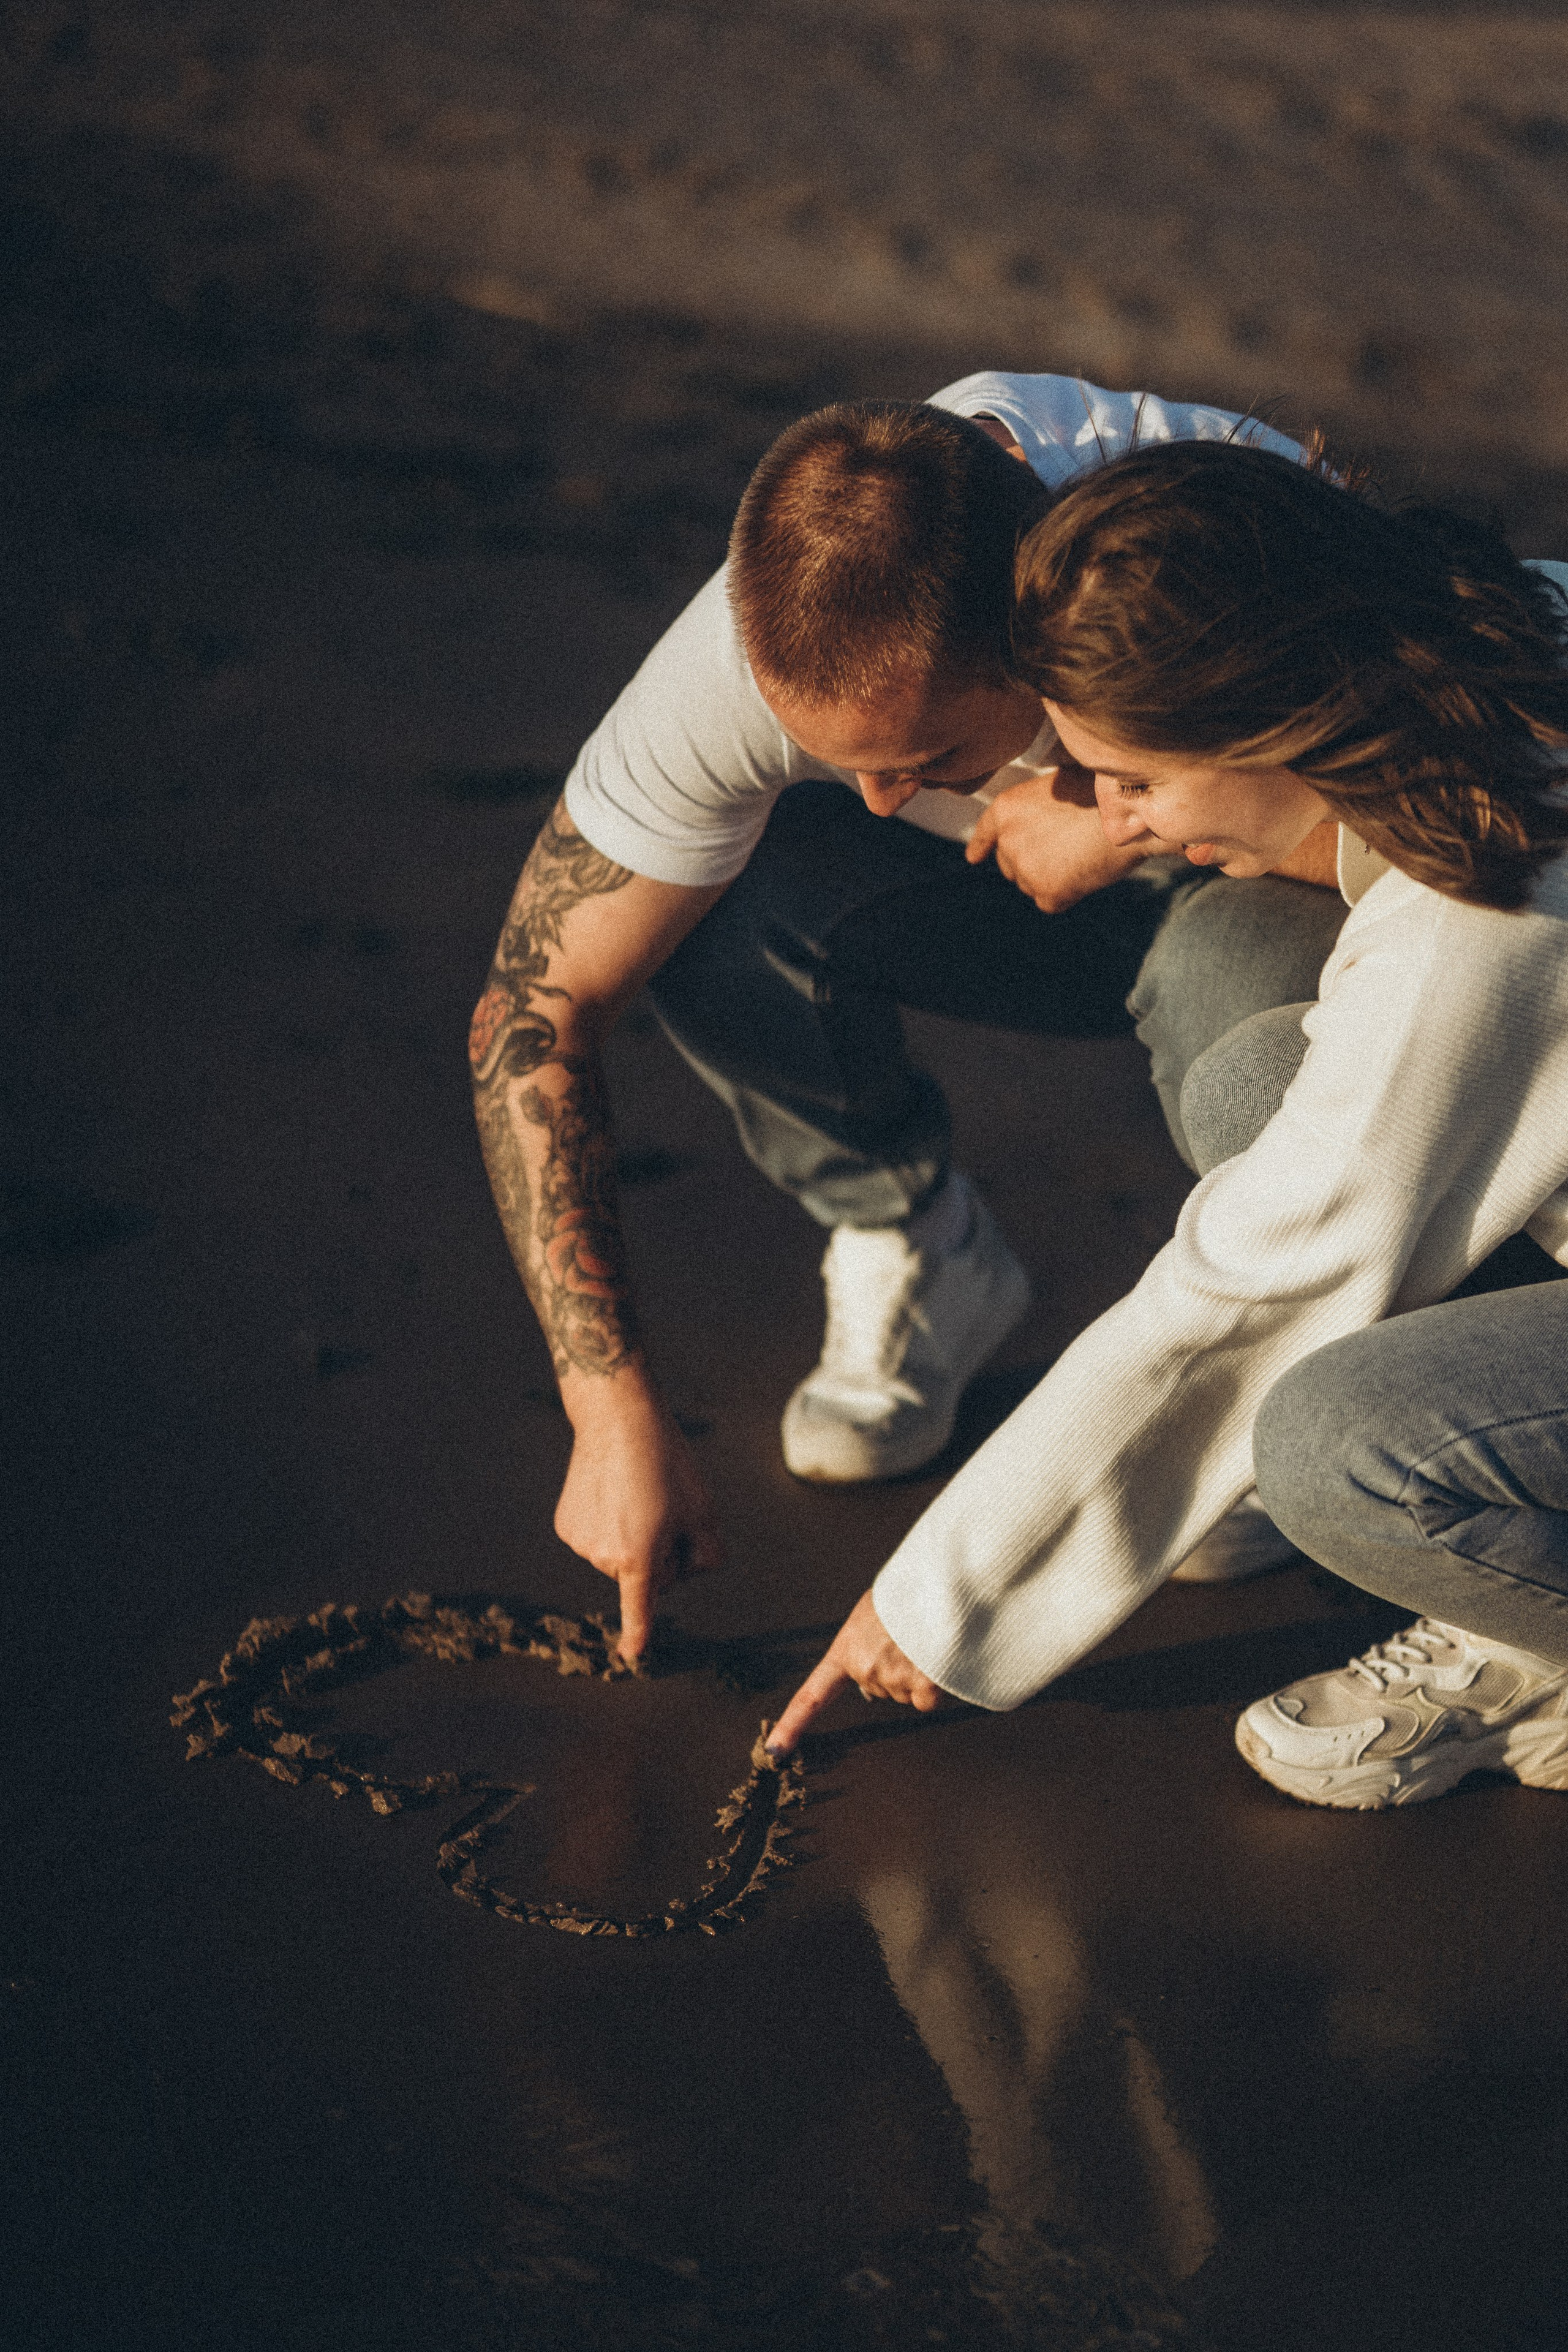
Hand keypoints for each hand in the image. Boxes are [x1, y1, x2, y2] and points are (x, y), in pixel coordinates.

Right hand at [553, 1375, 723, 1661]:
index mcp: (640, 1558)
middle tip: (664, 1505)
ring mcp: (580, 1542)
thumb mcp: (705, 1512)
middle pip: (644, 1573)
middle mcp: (604, 1557)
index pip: (641, 1608)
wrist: (616, 1419)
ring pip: (620, 1555)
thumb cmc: (668, 1465)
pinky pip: (598, 1538)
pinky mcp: (566, 1525)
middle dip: (660, 1551)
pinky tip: (614, 1491)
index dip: (638, 1635)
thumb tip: (685, 1574)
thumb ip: (707, 1557)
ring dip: (634, 1534)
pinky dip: (609, 1522)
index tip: (632, 1657)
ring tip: (638, 1491)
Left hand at [765, 1589, 946, 1752]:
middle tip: (910, 1637)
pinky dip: (937, 1686)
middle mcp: (864, 1669)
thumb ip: (864, 1646)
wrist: (941, 1581)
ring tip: (925, 1640)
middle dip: (896, 1668)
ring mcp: (892, 1679)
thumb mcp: (872, 1612)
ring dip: (918, 1672)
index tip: (775, 1750)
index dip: (793, 1725)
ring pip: (907, 1694)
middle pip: (881, 1689)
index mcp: (847, 1649)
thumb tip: (868, 1688)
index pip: (812, 1695)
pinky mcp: (922, 1686)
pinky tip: (938, 1657)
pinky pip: (927, 1701)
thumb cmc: (909, 1592)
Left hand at [966, 765, 1158, 911]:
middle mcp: (1008, 840)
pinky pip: (1050, 901)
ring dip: (1050, 877)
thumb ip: (1038, 807)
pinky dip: (1068, 894)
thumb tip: (1041, 824)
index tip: (974, 858)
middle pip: (1009, 863)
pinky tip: (1086, 873)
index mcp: (1007, 808)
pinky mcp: (1046, 894)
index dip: (981, 845)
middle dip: (1030, 861)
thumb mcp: (1059, 785)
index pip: (986, 831)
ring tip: (1081, 855)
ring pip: (1030, 884)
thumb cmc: (1103, 794)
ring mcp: (1025, 869)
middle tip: (1064, 849)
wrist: (1132, 816)